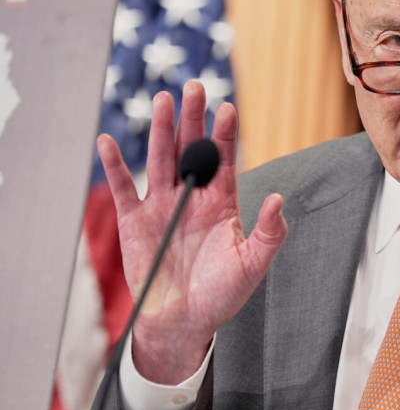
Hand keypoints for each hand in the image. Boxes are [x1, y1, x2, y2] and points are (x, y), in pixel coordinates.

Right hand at [97, 81, 287, 383]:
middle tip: (195, 87)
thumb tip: (279, 199)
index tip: (227, 109)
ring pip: (161, 159)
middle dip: (193, 119)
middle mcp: (192, 197)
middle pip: (191, 149)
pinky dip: (115, 166)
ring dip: (162, 130)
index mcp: (221, 203)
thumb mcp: (253, 265)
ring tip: (165, 100)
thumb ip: (269, 233)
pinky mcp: (135, 221)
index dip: (224, 135)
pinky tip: (109, 141)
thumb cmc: (221, 295)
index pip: (224, 160)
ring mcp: (162, 206)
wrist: (183, 322)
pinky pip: (123, 188)